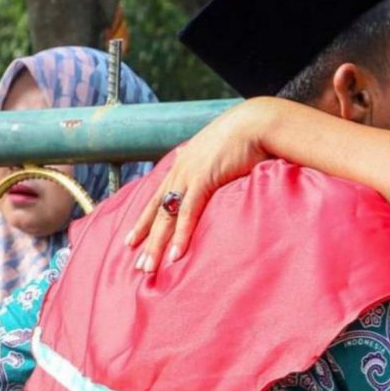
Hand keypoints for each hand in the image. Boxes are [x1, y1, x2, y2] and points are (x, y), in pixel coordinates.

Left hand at [126, 99, 277, 271]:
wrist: (257, 123)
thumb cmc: (247, 137)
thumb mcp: (223, 154)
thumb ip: (214, 169)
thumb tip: (217, 181)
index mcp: (184, 163)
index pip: (157, 197)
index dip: (144, 220)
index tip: (132, 239)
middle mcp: (180, 169)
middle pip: (156, 209)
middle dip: (145, 238)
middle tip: (137, 264)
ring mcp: (189, 174)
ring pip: (166, 215)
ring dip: (156, 244)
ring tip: (148, 268)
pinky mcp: (203, 179)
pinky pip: (188, 213)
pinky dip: (180, 235)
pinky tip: (174, 255)